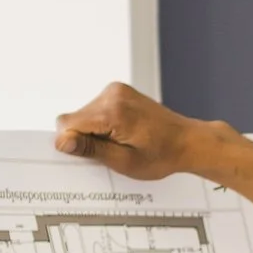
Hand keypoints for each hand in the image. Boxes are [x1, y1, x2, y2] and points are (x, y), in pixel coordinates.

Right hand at [55, 82, 221, 181]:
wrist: (188, 142)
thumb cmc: (164, 155)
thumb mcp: (125, 162)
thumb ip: (92, 149)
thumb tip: (63, 141)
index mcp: (113, 111)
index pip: (68, 123)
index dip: (72, 143)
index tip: (86, 155)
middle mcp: (112, 94)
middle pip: (75, 118)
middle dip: (86, 137)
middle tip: (111, 151)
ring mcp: (116, 90)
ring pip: (85, 114)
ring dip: (95, 131)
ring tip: (121, 142)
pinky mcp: (119, 91)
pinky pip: (97, 109)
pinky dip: (103, 123)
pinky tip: (123, 133)